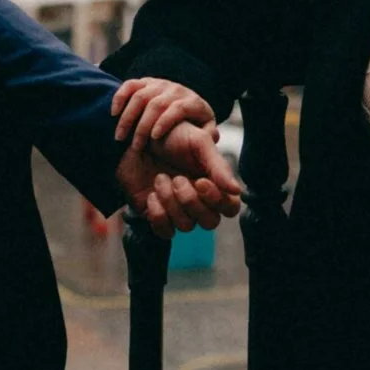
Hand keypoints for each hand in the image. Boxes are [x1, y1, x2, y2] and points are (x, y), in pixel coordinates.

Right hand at [111, 74, 217, 157]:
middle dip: (142, 126)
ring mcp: (159, 84)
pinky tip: (113, 113)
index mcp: (192, 102)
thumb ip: (208, 134)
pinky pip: (130, 85)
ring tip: (120, 137)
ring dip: (127, 117)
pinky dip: (120, 97)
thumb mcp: (206, 128)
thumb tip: (210, 137)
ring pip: (140, 95)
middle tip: (134, 146)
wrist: (187, 102)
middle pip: (155, 104)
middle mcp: (175, 90)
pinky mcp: (146, 82)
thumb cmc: (195, 122)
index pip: (177, 108)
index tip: (154, 138)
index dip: (165, 121)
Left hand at [117, 116, 244, 232]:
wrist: (133, 141)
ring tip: (160, 178)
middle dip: (191, 201)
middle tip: (176, 178)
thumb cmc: (170, 137)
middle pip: (210, 222)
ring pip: (187, 226)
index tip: (200, 181)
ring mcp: (179, 212)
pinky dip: (157, 214)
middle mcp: (200, 202)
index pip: (230, 207)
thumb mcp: (198, 142)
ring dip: (171, 202)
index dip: (217, 200)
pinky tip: (151, 194)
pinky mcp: (159, 218)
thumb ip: (218, 166)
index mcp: (215, 185)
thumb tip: (236, 190)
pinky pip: (166, 231)